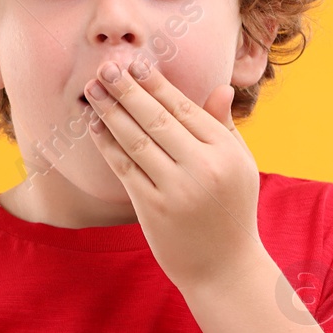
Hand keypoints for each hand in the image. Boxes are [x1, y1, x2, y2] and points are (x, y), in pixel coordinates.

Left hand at [83, 57, 264, 293]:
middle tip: (106, 67)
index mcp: (225, 151)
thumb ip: (224, 127)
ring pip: (136, 140)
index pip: (184, 108)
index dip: (156, 84)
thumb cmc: (231, 210)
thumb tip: (221, 87)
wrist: (224, 268)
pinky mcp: (153, 209)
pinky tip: (95, 126)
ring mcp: (176, 189)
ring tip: (92, 90)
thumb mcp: (239, 166)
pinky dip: (108, 145)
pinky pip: (125, 168)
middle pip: (156, 118)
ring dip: (110, 112)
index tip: (136, 63)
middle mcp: (202, 167)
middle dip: (127, 90)